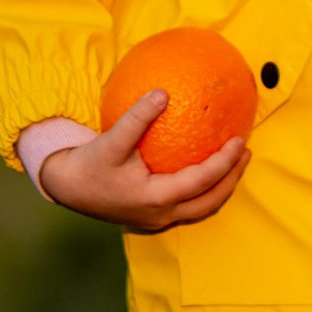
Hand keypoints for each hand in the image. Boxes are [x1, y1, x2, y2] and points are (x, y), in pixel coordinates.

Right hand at [38, 89, 250, 232]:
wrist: (66, 189)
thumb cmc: (89, 165)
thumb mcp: (112, 140)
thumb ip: (138, 118)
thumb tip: (163, 92)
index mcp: (156, 199)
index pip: (202, 181)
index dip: (225, 163)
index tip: (240, 141)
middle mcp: (161, 214)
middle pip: (209, 202)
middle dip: (232, 179)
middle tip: (246, 153)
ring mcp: (157, 219)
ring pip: (200, 208)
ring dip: (219, 187)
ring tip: (233, 162)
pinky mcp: (151, 216)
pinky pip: (187, 206)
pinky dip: (202, 190)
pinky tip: (204, 168)